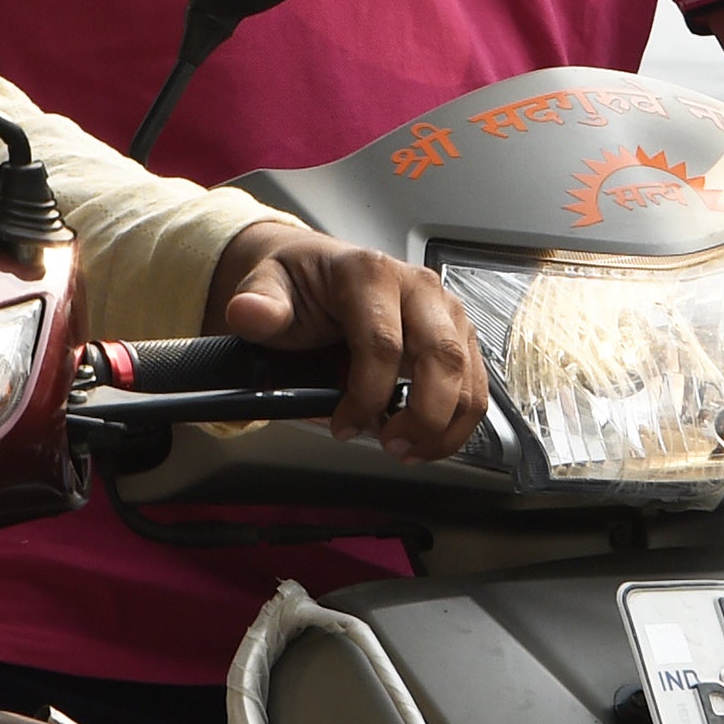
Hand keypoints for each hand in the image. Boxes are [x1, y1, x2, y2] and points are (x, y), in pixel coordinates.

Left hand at [209, 221, 485, 460]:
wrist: (316, 273)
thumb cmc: (298, 285)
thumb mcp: (267, 286)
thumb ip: (260, 304)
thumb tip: (249, 312)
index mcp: (369, 272)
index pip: (383, 342)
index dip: (366, 394)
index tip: (342, 424)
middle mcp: (417, 287)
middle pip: (442, 358)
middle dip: (421, 415)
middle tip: (390, 446)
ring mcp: (444, 311)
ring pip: (467, 376)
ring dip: (443, 426)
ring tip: (406, 451)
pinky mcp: (458, 337)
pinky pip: (474, 387)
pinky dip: (456, 423)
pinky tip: (424, 441)